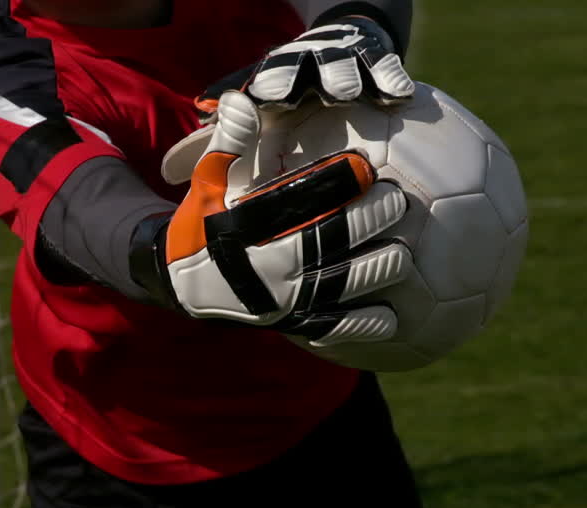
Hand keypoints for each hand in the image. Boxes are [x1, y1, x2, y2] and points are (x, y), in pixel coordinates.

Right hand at [130, 91, 413, 346]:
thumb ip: (228, 145)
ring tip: (404, 254)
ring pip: (333, 285)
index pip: (294, 200)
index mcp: (243, 227)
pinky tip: (391, 319)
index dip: (331, 183)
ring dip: (372, 271)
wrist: (181, 286)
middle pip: (324, 241)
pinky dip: (359, 325)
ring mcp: (277, 299)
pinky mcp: (287, 324)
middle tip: (400, 202)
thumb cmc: (203, 223)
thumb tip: (242, 100)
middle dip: (365, 222)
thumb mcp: (205, 183)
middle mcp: (263, 265)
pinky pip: (328, 327)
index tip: (364, 166)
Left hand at [196, 16, 413, 119]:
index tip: (251, 102)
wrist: (345, 38)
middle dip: (293, 80)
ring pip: (342, 66)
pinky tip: (399, 95)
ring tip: (344, 92)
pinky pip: (386, 68)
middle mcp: (309, 62)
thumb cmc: (299, 78)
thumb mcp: (266, 87)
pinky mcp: (376, 58)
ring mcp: (343, 58)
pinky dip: (391, 80)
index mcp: (280, 72)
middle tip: (285, 97)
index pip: (265, 80)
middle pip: (300, 69)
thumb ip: (231, 110)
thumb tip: (187, 136)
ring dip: (341, 77)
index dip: (259, 90)